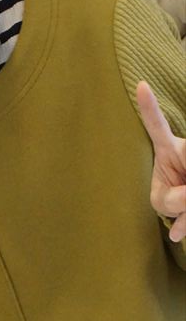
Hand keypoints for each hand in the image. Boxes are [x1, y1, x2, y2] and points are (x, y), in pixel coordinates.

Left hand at [136, 81, 185, 241]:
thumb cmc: (172, 198)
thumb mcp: (163, 202)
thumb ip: (174, 200)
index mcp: (170, 149)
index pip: (157, 126)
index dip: (148, 107)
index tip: (140, 85)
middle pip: (182, 171)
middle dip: (179, 199)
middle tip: (179, 200)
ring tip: (184, 214)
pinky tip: (179, 234)